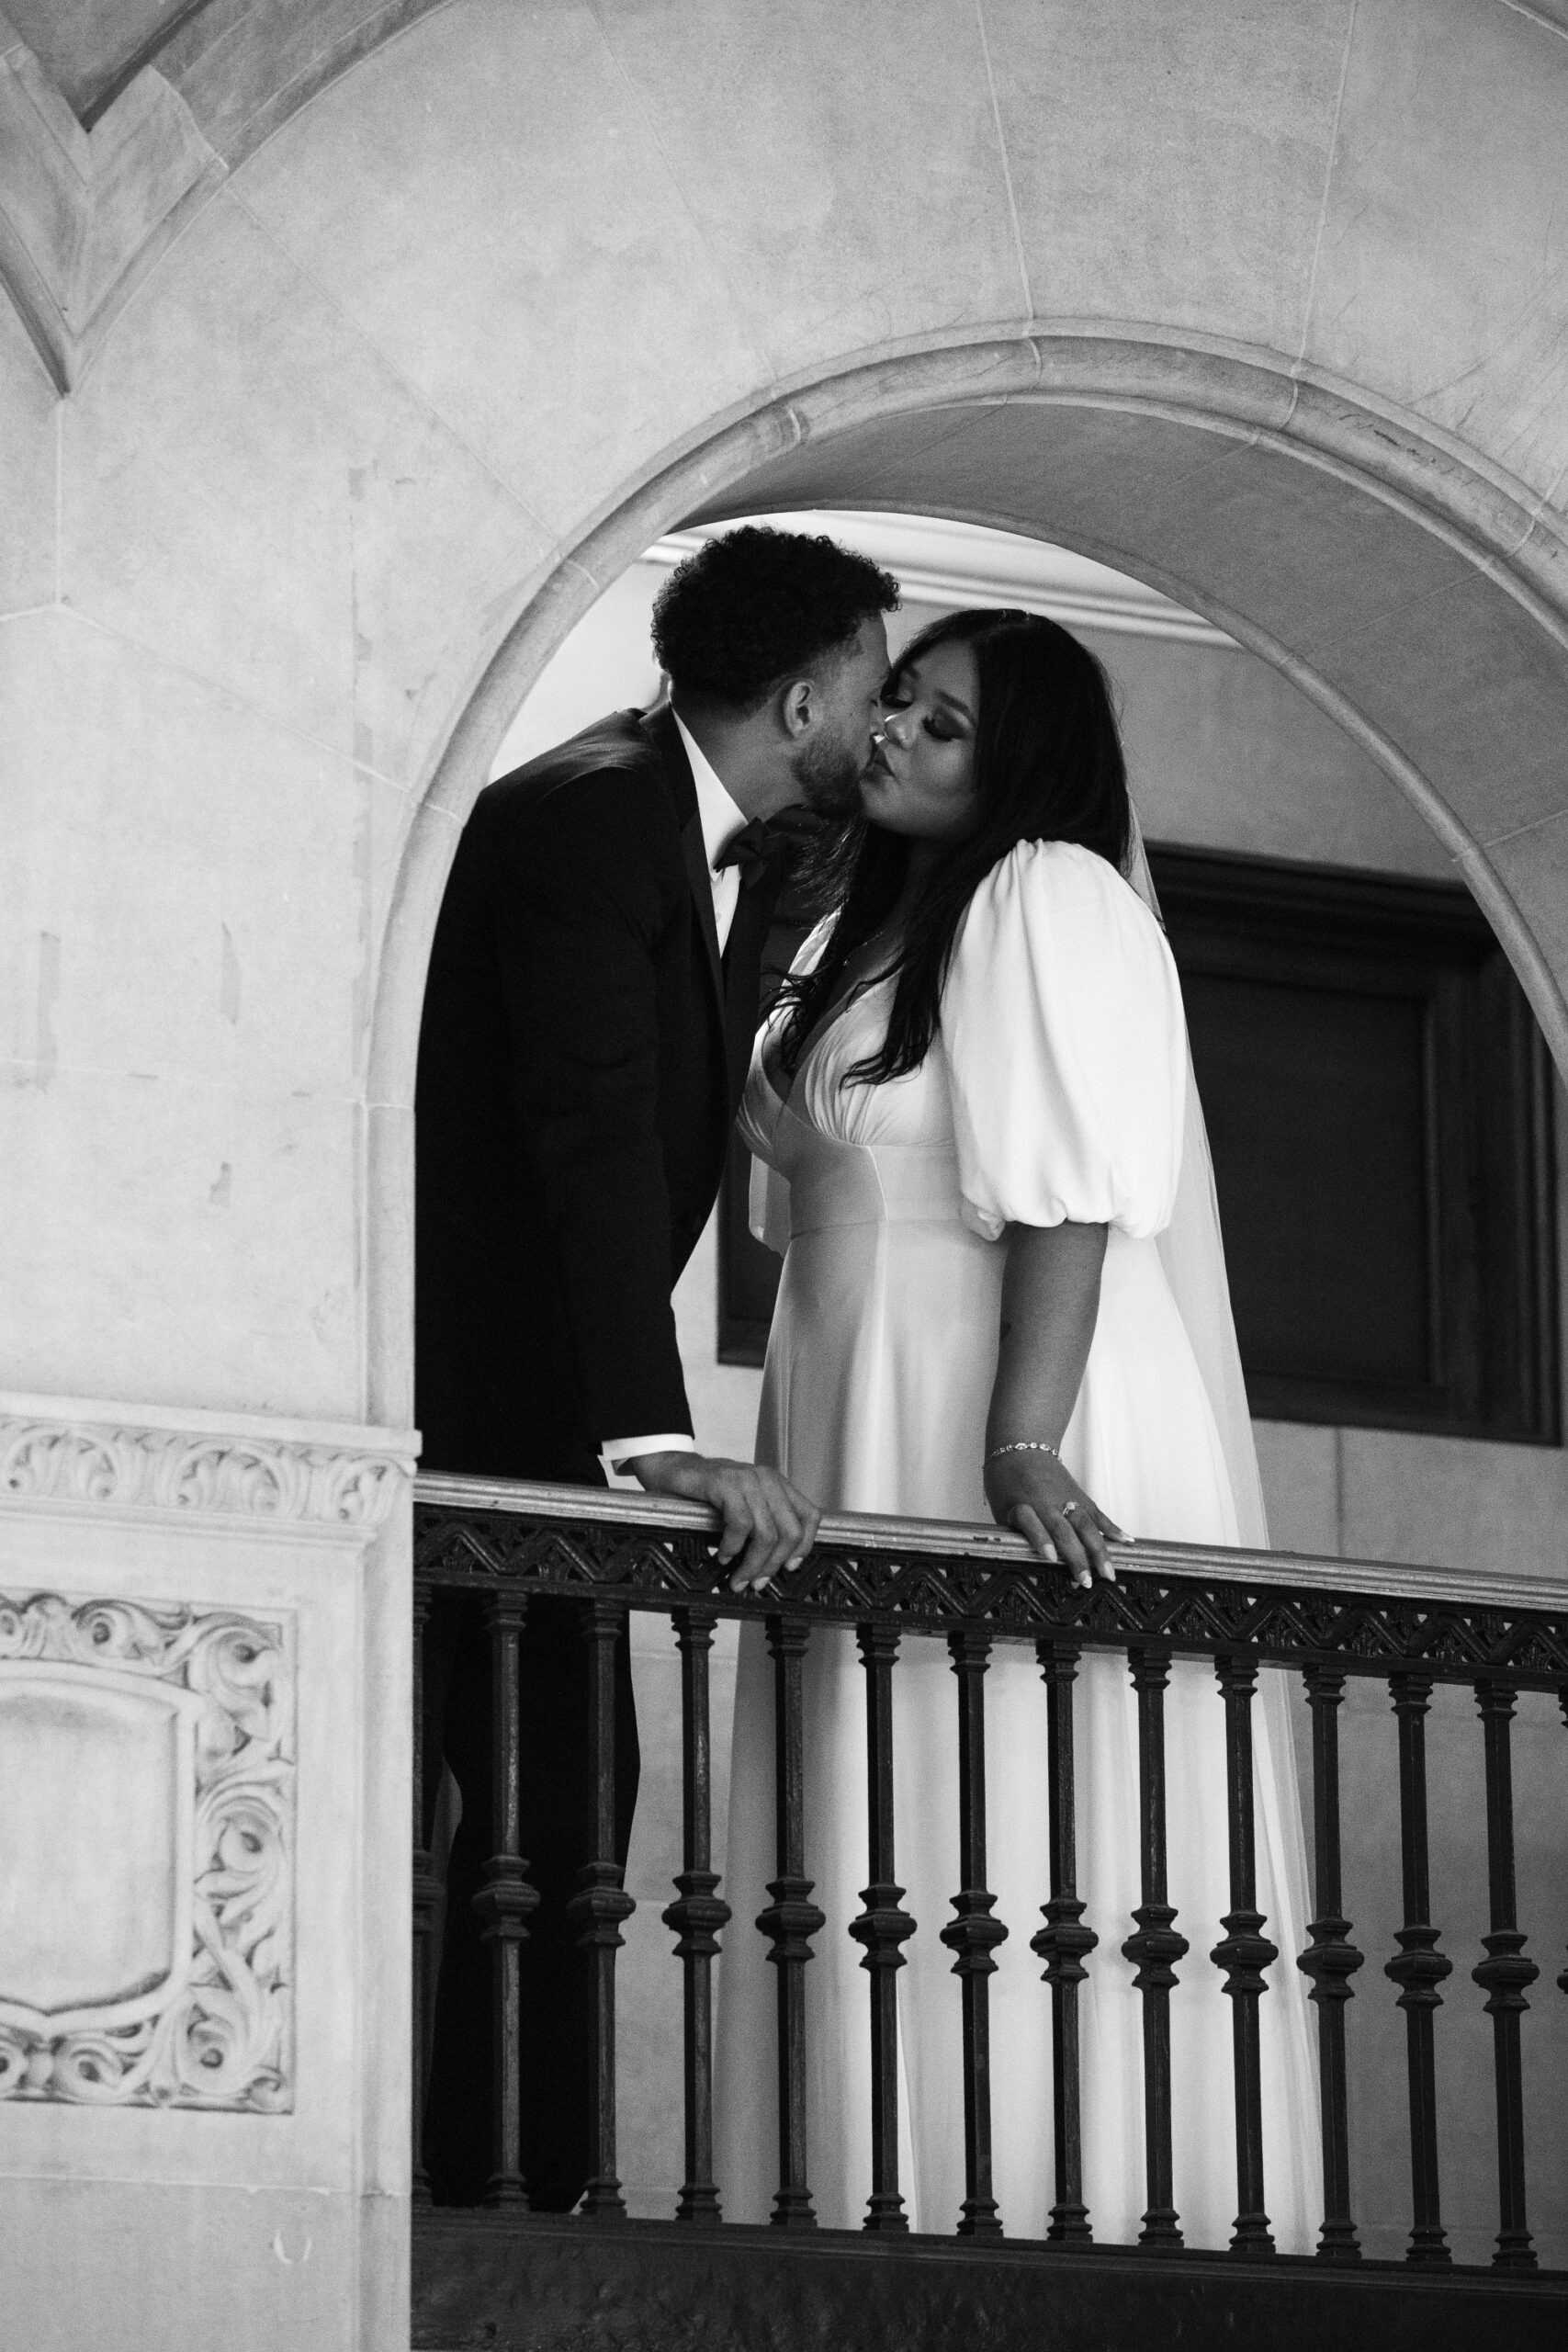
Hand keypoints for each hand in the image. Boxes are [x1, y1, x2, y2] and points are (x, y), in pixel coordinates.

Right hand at [626, 1451, 821, 1593]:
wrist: (674, 1468)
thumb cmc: (709, 1493)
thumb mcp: (745, 1503)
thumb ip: (763, 1522)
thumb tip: (772, 1564)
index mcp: (778, 1485)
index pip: (811, 1516)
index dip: (805, 1546)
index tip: (790, 1568)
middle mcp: (768, 1480)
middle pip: (790, 1530)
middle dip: (775, 1564)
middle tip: (757, 1583)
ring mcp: (748, 1479)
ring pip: (766, 1533)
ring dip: (752, 1563)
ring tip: (738, 1578)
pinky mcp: (725, 1483)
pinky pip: (740, 1524)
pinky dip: (733, 1546)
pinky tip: (723, 1556)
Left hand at [983, 1449, 1123, 1589]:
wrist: (1021, 1447)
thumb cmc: (1006, 1483)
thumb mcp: (1001, 1509)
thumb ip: (1015, 1533)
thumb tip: (1023, 1564)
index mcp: (1022, 1505)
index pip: (1031, 1523)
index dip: (1040, 1539)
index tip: (1050, 1557)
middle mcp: (1046, 1503)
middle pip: (1064, 1530)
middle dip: (1076, 1557)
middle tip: (1084, 1582)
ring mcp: (1066, 1499)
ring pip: (1086, 1525)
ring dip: (1099, 1551)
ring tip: (1109, 1573)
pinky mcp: (1079, 1496)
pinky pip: (1098, 1514)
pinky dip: (1113, 1529)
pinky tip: (1127, 1542)